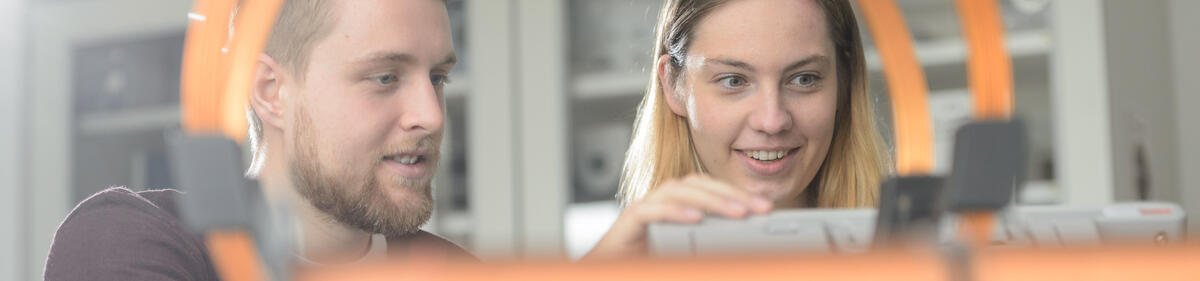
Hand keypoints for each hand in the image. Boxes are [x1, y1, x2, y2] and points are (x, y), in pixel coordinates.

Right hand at [582, 174, 772, 259]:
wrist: (610, 272)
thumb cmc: (648, 266)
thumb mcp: (689, 260)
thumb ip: (711, 253)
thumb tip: (744, 254)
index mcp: (679, 209)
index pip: (710, 190)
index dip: (738, 194)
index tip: (766, 208)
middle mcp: (662, 202)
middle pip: (698, 184)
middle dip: (732, 194)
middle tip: (762, 209)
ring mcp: (645, 209)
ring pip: (678, 190)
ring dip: (711, 199)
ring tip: (738, 213)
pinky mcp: (629, 221)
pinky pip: (651, 209)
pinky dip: (675, 211)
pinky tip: (696, 219)